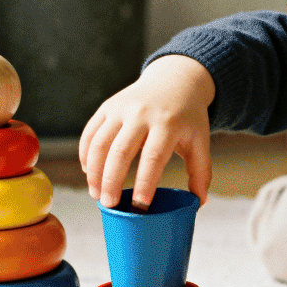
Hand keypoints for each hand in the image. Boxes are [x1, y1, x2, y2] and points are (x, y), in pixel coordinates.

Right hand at [79, 54, 215, 209]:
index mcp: (168, 123)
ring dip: (94, 172)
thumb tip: (199, 203)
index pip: (153, 157)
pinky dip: (85, 155)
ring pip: (100, 144)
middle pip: (120, 152)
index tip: (140, 206)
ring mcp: (121, 108)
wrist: (174, 80)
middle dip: (111, 182)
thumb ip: (201, 172)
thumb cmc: (187, 117)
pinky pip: (90, 133)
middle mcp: (142, 113)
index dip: (145, 183)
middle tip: (109, 205)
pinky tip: (89, 173)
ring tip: (96, 194)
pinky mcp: (107, 107)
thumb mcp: (200, 140)